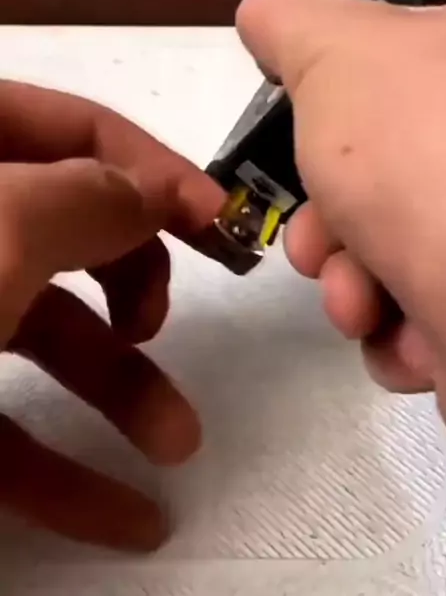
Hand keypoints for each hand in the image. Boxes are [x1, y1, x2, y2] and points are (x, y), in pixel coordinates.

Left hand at [0, 81, 223, 550]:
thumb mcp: (3, 224)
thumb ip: (88, 196)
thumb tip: (147, 197)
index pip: (72, 123)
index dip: (153, 167)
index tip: (226, 224)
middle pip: (63, 228)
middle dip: (134, 280)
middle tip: (168, 324)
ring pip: (37, 335)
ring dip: (118, 389)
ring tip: (179, 441)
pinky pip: (2, 428)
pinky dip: (64, 473)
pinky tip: (127, 518)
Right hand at [238, 0, 445, 458]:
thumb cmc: (427, 153)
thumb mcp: (338, 51)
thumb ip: (290, 20)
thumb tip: (265, 12)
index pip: (405, 62)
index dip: (340, 104)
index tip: (309, 138)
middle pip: (388, 169)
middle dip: (331, 219)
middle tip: (319, 241)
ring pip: (398, 247)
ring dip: (351, 281)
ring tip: (359, 299)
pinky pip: (427, 313)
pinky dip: (398, 330)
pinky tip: (405, 336)